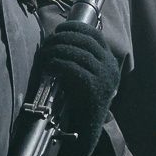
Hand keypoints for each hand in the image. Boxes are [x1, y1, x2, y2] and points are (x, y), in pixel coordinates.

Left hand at [34, 21, 119, 155]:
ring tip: (45, 52)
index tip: (61, 28)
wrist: (87, 128)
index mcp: (110, 62)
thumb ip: (81, 58)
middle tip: (49, 41)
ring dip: (57, 49)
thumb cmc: (81, 99)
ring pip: (77, 53)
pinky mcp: (92, 89)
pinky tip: (48, 64)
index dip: (77, 28)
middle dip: (63, 37)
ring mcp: (103, 78)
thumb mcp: (87, 75)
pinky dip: (57, 63)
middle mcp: (110, 68)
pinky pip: (72, 68)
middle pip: (85, 41)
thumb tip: (60, 37)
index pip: (96, 35)